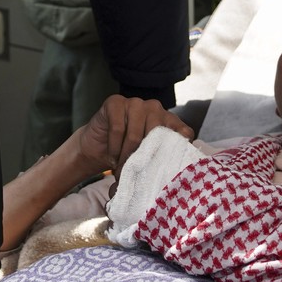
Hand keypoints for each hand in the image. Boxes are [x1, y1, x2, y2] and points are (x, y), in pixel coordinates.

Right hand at [74, 95, 193, 178]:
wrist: (97, 147)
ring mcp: (136, 103)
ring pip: (135, 135)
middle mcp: (155, 108)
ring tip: (121, 170)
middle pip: (157, 136)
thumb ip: (162, 161)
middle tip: (134, 176)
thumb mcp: (148, 159)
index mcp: (169, 121)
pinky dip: (114, 148)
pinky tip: (113, 157)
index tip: (173, 168)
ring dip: (126, 157)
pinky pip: (118, 129)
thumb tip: (174, 179)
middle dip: (144, 160)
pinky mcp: (116, 102)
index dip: (181, 149)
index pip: (184, 132)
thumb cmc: (127, 154)